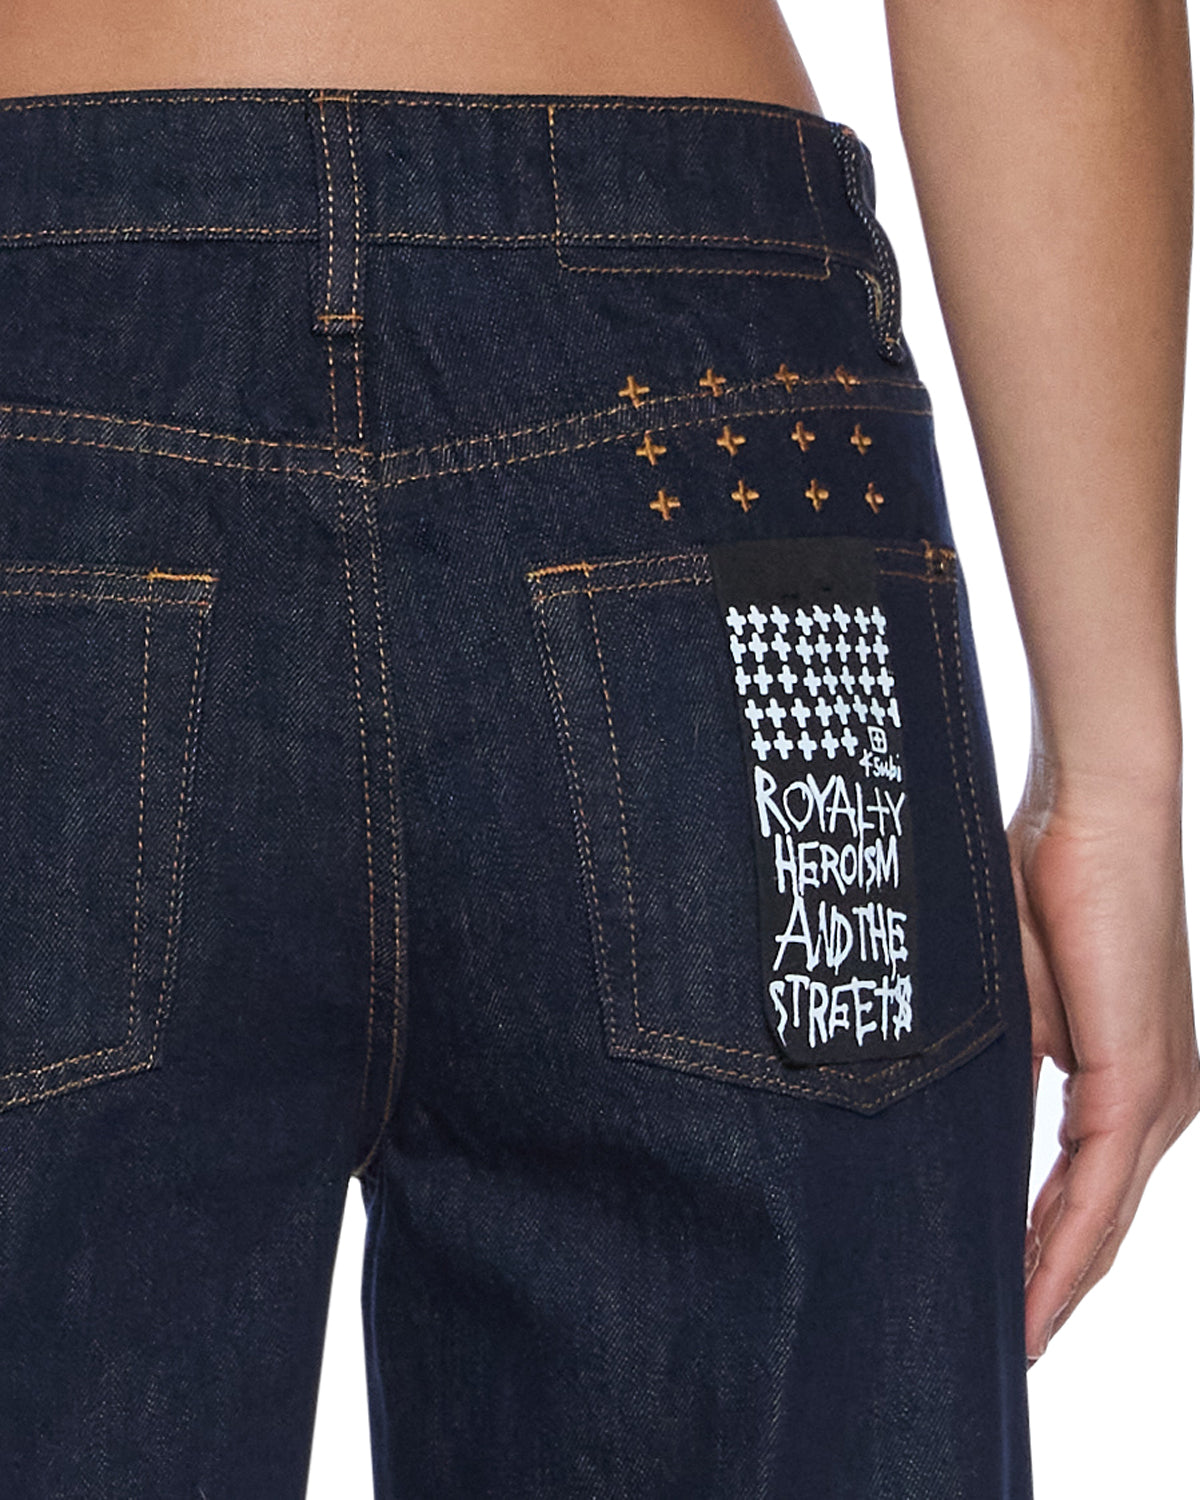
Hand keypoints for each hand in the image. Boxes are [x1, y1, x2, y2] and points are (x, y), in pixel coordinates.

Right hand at [1007, 771, 1199, 1362]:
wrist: (1093, 811)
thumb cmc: (1050, 885)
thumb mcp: (1015, 998)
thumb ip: (1008, 1067)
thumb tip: (967, 1123)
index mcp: (1133, 1078)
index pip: (1088, 1192)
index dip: (1048, 1256)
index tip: (1005, 1308)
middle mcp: (1162, 1099)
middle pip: (1103, 1225)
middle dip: (1052, 1288)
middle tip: (1002, 1346)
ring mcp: (1158, 1093)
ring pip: (1105, 1220)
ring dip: (1056, 1282)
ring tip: (1009, 1337)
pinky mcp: (1141, 1079)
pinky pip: (1097, 1188)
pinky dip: (1063, 1246)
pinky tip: (1030, 1289)